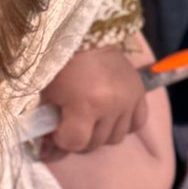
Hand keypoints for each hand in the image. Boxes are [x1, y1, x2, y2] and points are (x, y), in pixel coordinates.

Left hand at [38, 44, 148, 159]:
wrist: (88, 35)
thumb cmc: (62, 64)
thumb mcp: (48, 94)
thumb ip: (47, 125)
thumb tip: (47, 153)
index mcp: (86, 104)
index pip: (74, 142)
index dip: (61, 139)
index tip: (56, 128)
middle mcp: (112, 105)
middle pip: (94, 144)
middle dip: (79, 139)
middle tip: (71, 123)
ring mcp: (128, 100)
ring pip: (115, 138)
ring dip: (100, 134)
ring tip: (91, 119)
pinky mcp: (140, 94)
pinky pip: (136, 124)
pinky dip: (123, 125)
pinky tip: (111, 117)